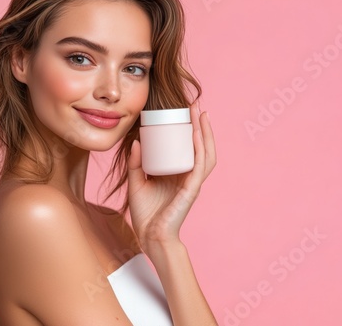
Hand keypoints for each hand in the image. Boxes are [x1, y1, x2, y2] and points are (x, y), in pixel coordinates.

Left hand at [127, 101, 215, 251]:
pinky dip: (201, 148)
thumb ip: (135, 163)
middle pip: (199, 146)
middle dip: (200, 125)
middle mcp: (188, 175)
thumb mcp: (136, 181)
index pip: (187, 147)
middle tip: (194, 105)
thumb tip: (136, 141)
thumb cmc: (145, 213)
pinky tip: (198, 134)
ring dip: (205, 132)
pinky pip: (200, 165)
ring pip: (205, 152)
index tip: (183, 110)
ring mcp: (192, 182)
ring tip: (201, 114)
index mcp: (177, 173)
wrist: (150, 236)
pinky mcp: (192, 189)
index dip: (188, 129)